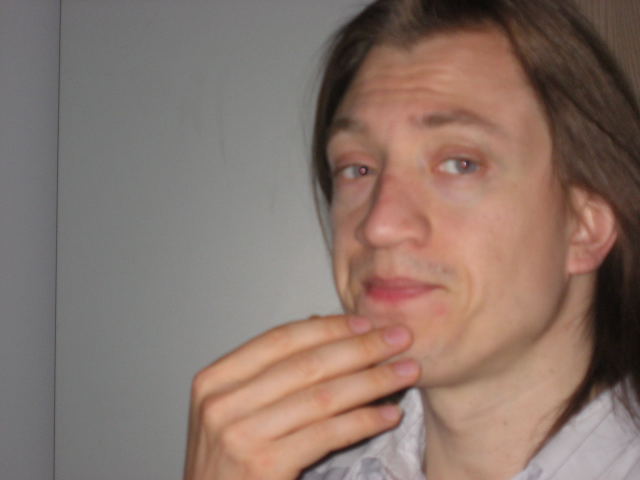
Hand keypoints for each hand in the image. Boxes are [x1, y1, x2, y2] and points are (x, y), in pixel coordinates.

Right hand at [182, 314, 419, 479]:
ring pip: (323, 397)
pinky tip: (389, 414)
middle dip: (361, 348)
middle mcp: (222, 404)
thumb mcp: (237, 409)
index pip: (280, 339)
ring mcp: (240, 436)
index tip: (367, 323)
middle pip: (306, 364)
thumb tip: (320, 322)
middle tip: (399, 338)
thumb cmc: (231, 464)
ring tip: (406, 372)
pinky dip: (364, 420)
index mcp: (213, 381)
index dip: (328, 328)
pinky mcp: (265, 466)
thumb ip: (273, 369)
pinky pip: (328, 434)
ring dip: (372, 381)